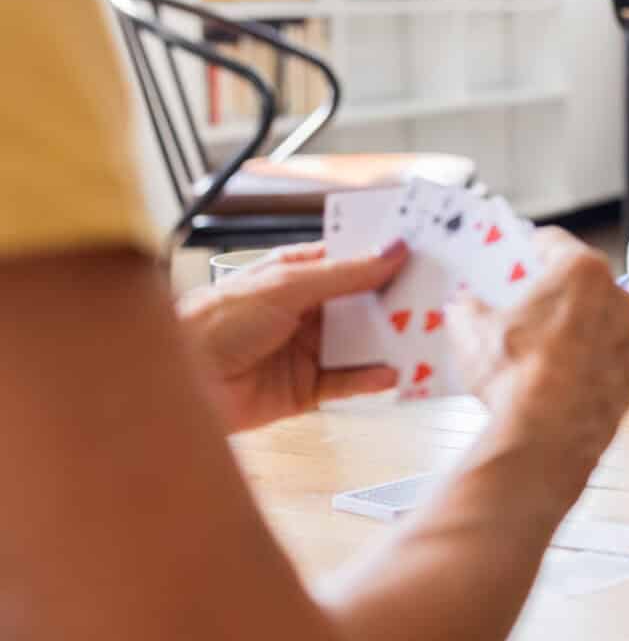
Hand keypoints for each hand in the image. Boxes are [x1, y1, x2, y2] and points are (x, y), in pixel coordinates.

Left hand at [178, 241, 408, 432]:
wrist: (178, 381)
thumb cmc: (214, 321)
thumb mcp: (287, 287)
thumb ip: (344, 273)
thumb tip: (392, 250)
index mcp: (296, 275)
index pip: (351, 260)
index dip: (385, 256)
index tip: (425, 254)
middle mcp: (305, 311)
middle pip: (363, 304)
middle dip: (397, 302)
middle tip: (438, 297)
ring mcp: (307, 350)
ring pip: (362, 343)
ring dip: (390, 341)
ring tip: (424, 337)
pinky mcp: (307, 390)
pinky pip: (348, 382)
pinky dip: (371, 378)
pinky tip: (390, 373)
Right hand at [447, 229, 628, 498]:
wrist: (547, 439)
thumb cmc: (513, 374)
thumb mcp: (472, 331)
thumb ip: (468, 307)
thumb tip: (463, 305)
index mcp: (581, 270)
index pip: (553, 243)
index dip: (529, 247)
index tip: (519, 256)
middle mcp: (618, 297)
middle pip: (581, 283)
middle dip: (555, 292)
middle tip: (526, 306)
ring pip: (598, 321)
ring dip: (576, 328)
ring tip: (542, 347)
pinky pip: (607, 358)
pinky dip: (589, 362)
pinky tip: (561, 378)